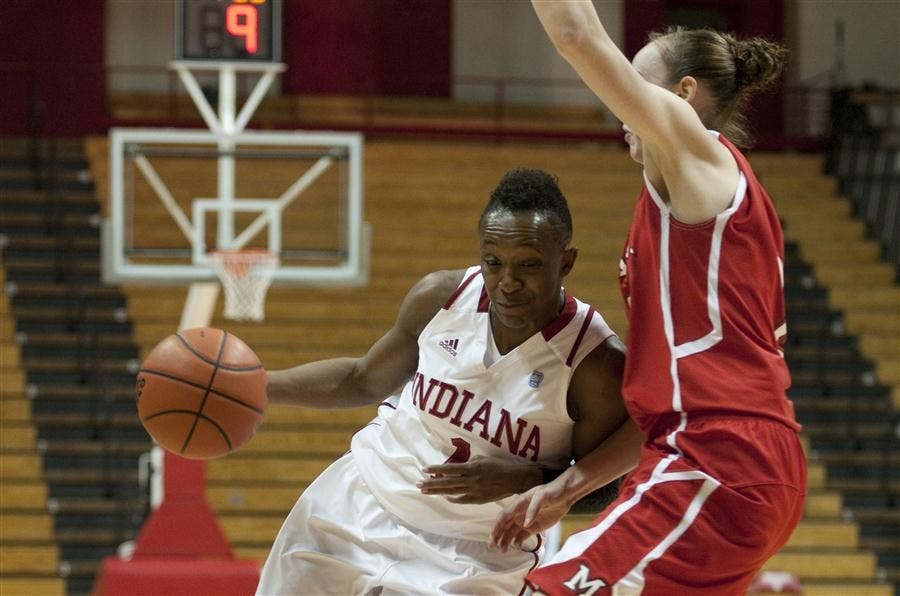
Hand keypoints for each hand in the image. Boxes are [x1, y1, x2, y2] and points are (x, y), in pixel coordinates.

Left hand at [417, 456, 540, 503]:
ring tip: (425, 491)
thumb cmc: (500, 465)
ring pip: (452, 492)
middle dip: (431, 484)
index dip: (436, 470)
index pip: (449, 469)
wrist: (515, 479)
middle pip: (447, 483)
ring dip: (438, 491)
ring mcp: (474, 491)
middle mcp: (471, 480)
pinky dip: (452, 498)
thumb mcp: (483, 458)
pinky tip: (444, 497)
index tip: (423, 469)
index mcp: (472, 468)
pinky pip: (462, 500)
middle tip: (418, 484)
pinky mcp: (479, 499)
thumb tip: (457, 467)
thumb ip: (469, 463)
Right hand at [490, 482, 572, 551]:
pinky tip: (516, 547)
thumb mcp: (542, 496)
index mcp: (518, 504)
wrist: (565, 495)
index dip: (497, 526)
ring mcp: (526, 521)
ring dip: (506, 541)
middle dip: (497, 535)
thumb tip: (525, 524)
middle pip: (505, 525)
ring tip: (503, 551)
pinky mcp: (534, 528)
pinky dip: (518, 542)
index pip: (504, 516)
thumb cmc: (552, 492)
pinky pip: (522, 536)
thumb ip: (533, 509)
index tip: (492, 536)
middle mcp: (519, 513)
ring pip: (512, 532)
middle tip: (492, 546)